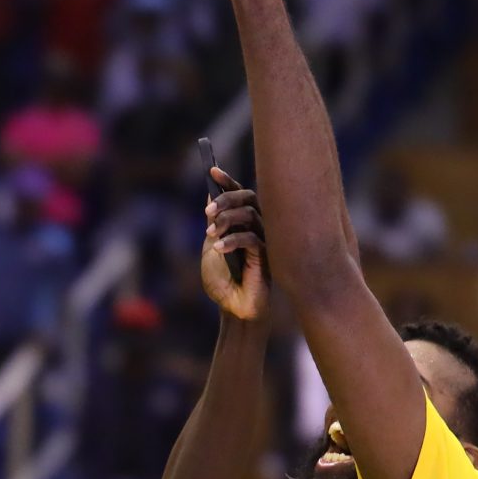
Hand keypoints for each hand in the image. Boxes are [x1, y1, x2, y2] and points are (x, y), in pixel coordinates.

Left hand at [199, 167, 266, 321]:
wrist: (231, 308)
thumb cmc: (222, 281)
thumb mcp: (211, 248)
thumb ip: (214, 224)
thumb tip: (210, 196)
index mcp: (244, 222)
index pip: (239, 195)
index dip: (227, 180)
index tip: (211, 170)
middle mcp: (258, 226)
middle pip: (248, 197)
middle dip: (227, 199)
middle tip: (208, 211)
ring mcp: (266, 239)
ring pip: (250, 214)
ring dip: (227, 220)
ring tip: (211, 235)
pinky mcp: (269, 255)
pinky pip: (252, 237)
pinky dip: (232, 240)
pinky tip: (219, 249)